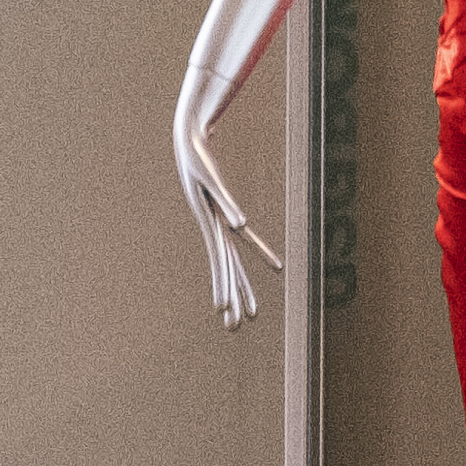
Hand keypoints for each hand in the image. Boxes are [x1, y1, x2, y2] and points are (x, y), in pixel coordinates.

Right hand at [175, 121, 279, 330]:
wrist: (189, 138)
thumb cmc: (197, 156)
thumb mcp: (210, 178)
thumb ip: (227, 203)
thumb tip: (242, 227)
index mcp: (208, 224)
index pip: (219, 262)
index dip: (222, 286)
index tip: (223, 309)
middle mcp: (214, 228)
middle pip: (227, 268)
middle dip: (233, 297)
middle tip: (238, 327)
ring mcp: (219, 221)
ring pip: (234, 260)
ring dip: (243, 286)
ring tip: (254, 313)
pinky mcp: (225, 212)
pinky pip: (244, 239)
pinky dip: (259, 252)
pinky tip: (276, 266)